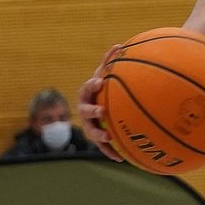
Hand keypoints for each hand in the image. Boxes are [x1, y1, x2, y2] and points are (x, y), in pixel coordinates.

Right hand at [77, 45, 124, 160]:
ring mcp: (90, 125)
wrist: (100, 106)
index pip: (86, 88)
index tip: (100, 81)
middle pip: (84, 111)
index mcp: (87, 94)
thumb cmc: (104, 88)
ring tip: (108, 137)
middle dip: (91, 111)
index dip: (91, 85)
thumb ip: (110, 62)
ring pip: (90, 132)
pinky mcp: (97, 139)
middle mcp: (85, 110)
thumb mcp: (106, 75)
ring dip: (98, 135)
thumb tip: (119, 46)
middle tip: (101, 111)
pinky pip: (103, 147)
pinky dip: (110, 152)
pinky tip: (121, 159)